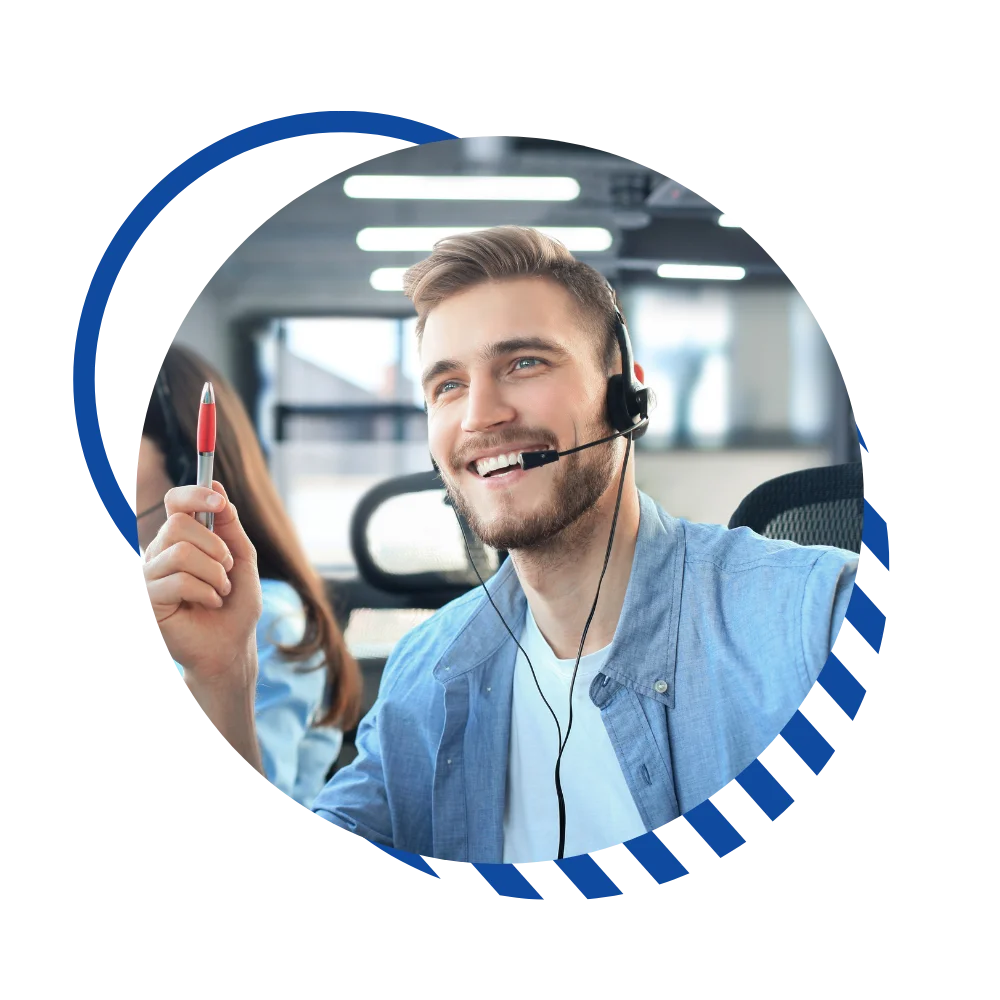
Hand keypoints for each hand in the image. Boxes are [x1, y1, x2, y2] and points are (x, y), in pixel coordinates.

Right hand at [142, 480, 262, 687]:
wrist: (233, 645)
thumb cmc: (236, 604)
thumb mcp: (241, 558)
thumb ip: (229, 524)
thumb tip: (215, 485)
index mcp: (182, 538)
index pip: (175, 502)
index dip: (194, 495)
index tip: (219, 502)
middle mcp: (161, 553)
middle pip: (178, 525)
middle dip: (215, 547)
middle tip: (227, 568)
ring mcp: (152, 576)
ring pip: (181, 553)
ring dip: (214, 573)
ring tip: (221, 591)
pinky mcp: (150, 600)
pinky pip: (178, 581)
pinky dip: (206, 592)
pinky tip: (210, 604)